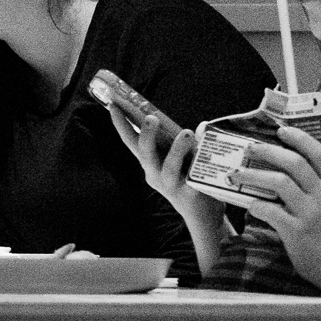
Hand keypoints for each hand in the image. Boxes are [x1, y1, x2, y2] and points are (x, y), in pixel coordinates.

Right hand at [106, 99, 225, 225]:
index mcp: (149, 164)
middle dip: (146, 135)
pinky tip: (208, 148)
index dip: (121, 124)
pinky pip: (196, 177)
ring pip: (169, 168)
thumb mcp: (176, 159)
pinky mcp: (191, 195)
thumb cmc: (187, 180)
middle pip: (145, 154)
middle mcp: (156, 175)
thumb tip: (199, 124)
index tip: (113, 105)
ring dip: (176, 150)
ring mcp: (172, 186)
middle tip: (151, 117)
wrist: (201, 215)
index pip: (131, 142)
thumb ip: (179, 142)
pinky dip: (202, 162)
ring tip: (187, 133)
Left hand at [232, 126, 320, 289]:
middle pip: (294, 163)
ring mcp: (309, 212)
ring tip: (236, 175)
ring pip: (279, 182)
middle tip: (250, 149)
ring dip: (253, 175)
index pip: (319, 153)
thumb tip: (299, 165)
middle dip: (268, 152)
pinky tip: (248, 205)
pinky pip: (269, 210)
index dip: (299, 139)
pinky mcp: (296, 230)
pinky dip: (255, 205)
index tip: (280, 130)